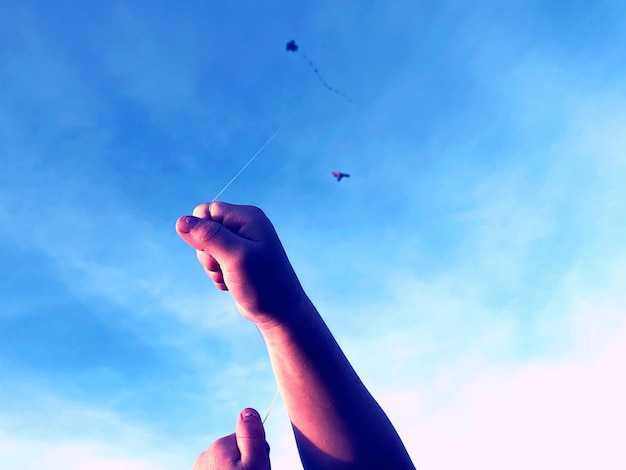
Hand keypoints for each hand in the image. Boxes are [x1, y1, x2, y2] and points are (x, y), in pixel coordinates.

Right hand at [176, 202, 306, 327]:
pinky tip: (232, 283)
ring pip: (206, 248)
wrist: (280, 313)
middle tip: (223, 266)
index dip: (201, 230)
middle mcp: (245, 226)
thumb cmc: (263, 283)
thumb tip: (181, 221)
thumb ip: (208, 236)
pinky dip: (218, 275)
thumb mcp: (234, 256)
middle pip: (204, 230)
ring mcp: (242, 244)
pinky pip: (214, 262)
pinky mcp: (237, 260)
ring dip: (211, 266)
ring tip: (230, 276)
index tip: (212, 250)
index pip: (207, 210)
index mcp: (247, 217)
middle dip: (206, 252)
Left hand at [192, 408, 270, 469]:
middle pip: (237, 449)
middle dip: (246, 461)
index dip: (257, 452)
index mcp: (220, 445)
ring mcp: (200, 466)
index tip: (257, 467)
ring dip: (236, 468)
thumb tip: (247, 410)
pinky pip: (218, 468)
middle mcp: (206, 453)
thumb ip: (252, 436)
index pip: (247, 437)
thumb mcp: (254, 463)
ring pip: (228, 461)